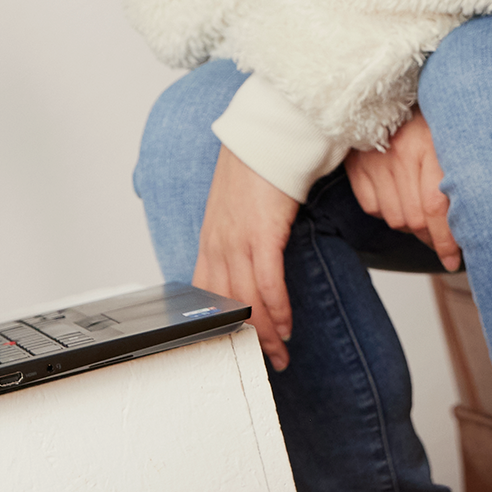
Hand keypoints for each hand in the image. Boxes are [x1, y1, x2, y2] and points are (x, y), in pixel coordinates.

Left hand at [193, 146, 301, 370]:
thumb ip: (235, 233)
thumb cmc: (259, 165)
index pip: (205, 293)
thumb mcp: (236, 206)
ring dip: (264, 331)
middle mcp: (218, 242)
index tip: (236, 344)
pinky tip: (286, 325)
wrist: (270, 132)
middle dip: (246, 337)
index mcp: (209, 237)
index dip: (219, 323)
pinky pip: (267, 282)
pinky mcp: (262, 232)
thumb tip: (247, 257)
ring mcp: (237, 238)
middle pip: (227, 303)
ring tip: (279, 352)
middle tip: (264, 360)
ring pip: (246, 299)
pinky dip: (277, 308)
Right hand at [345, 109, 460, 270]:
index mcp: (430, 144)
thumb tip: (476, 221)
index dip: (446, 240)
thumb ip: (461, 173)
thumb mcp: (452, 136)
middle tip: (444, 243)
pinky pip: (373, 208)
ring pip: (395, 219)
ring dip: (412, 226)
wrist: (392, 88)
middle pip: (415, 219)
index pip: (436, 207)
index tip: (454, 260)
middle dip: (432, 238)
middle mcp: (401, 153)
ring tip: (423, 216)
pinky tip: (399, 197)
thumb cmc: (430, 116)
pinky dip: (387, 211)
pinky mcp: (356, 166)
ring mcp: (375, 161)